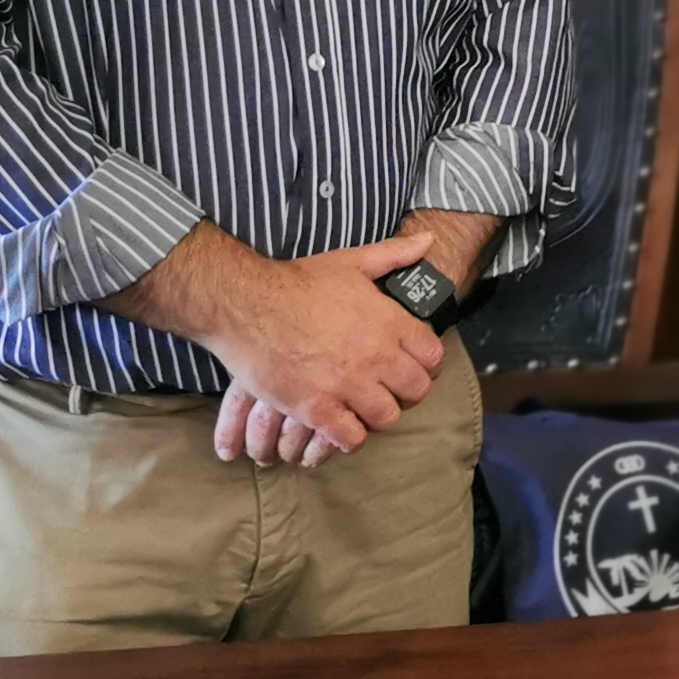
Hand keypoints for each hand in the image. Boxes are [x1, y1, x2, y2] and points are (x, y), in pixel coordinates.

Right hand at [178, 227, 446, 463]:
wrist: (245, 303)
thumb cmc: (297, 282)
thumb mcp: (351, 262)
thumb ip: (394, 254)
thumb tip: (428, 240)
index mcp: (388, 322)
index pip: (433, 357)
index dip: (426, 365)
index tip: (411, 366)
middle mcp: (374, 355)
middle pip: (416, 392)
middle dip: (405, 393)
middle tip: (387, 391)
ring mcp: (346, 384)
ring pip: (386, 419)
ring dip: (376, 416)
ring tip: (362, 408)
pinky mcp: (315, 408)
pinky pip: (350, 438)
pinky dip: (348, 437)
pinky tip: (339, 424)